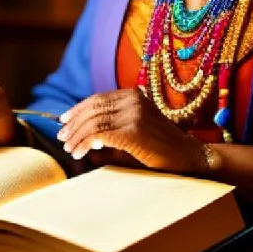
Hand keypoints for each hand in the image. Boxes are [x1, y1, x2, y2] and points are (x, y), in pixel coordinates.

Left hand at [57, 88, 206, 174]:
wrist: (190, 157)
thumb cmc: (162, 149)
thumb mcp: (136, 130)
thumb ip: (113, 127)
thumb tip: (83, 137)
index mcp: (134, 94)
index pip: (97, 99)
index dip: (77, 109)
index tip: (63, 121)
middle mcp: (133, 99)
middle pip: (92, 108)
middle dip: (73, 123)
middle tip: (62, 137)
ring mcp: (134, 113)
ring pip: (93, 121)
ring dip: (77, 135)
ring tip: (68, 148)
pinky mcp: (133, 131)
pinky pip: (99, 134)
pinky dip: (85, 143)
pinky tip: (79, 153)